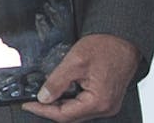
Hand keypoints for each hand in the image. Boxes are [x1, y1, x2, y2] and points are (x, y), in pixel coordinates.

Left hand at [22, 33, 138, 121]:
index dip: (42, 110)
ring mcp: (108, 105)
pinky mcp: (107, 99)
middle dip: (50, 109)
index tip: (28, 104)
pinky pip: (85, 106)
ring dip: (60, 106)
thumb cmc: (107, 47)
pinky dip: (71, 101)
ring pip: (77, 112)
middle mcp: (105, 108)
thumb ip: (57, 81)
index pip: (64, 115)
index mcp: (99, 101)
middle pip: (71, 117)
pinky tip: (62, 92)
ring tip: (45, 95)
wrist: (124, 39)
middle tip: (33, 100)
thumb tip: (43, 97)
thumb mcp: (75, 61)